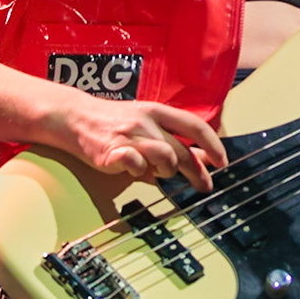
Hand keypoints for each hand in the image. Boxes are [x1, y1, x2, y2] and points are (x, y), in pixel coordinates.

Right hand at [64, 98, 227, 192]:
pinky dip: (138, 170)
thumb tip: (206, 157)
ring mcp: (130, 135)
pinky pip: (134, 163)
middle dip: (197, 172)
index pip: (194, 126)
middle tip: (205, 186)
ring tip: (157, 172)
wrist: (76, 118)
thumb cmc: (117, 123)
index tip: (222, 162)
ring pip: (165, 156)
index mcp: (159, 112)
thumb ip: (176, 142)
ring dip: (166, 170)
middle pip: (182, 150)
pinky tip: (133, 169)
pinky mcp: (111, 150)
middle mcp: (147, 121)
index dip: (212, 145)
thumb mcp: (150, 126)